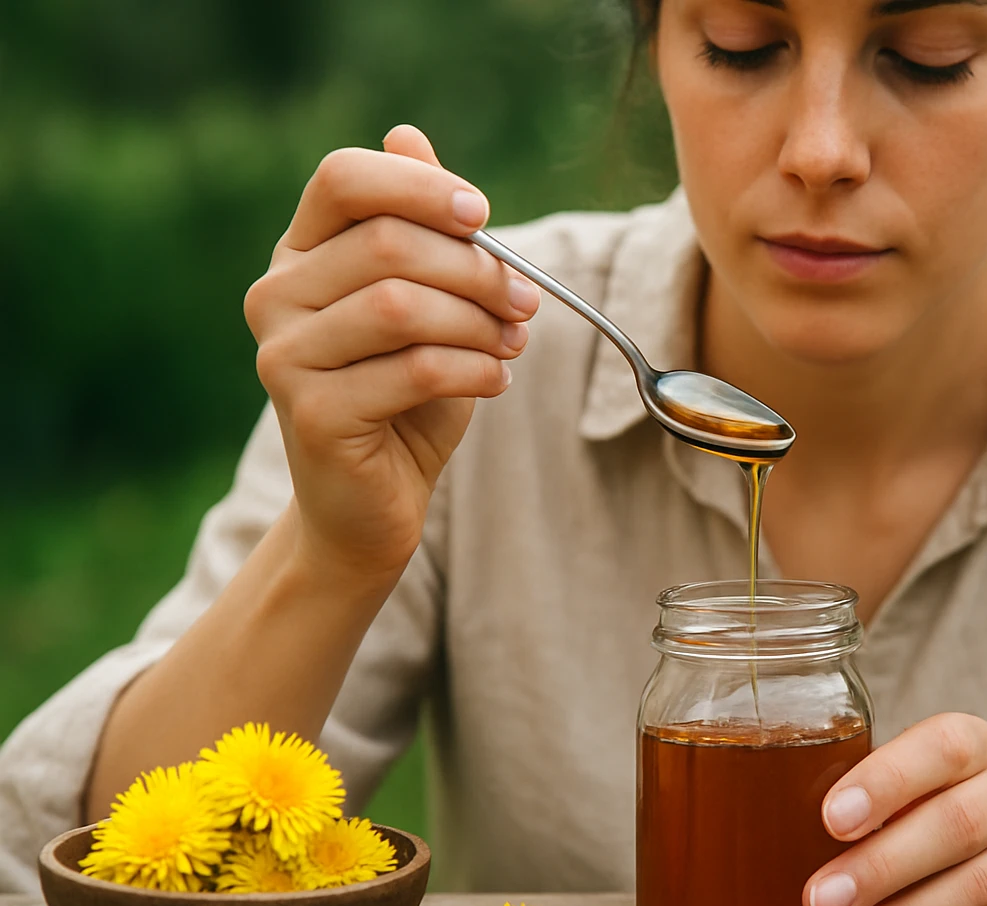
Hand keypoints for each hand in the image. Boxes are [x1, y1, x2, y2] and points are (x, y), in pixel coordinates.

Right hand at [244, 124, 538, 581]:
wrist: (373, 503)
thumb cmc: (406, 395)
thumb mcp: (428, 302)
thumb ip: (422, 230)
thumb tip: (410, 135)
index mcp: (300, 254)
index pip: (344, 178)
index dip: (421, 186)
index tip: (483, 217)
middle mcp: (275, 295)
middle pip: (388, 243)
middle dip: (477, 269)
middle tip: (525, 302)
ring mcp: (283, 356)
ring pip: (402, 306)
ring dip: (480, 322)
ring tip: (513, 343)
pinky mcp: (310, 413)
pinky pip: (414, 370)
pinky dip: (475, 370)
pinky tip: (498, 380)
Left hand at [803, 713, 986, 905]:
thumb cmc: (926, 808)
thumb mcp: (900, 784)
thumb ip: (851, 796)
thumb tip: (754, 829)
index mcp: (974, 742)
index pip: (940, 747)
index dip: (887, 780)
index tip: (831, 819)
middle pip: (956, 825)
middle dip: (880, 869)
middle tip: (818, 902)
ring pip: (975, 889)